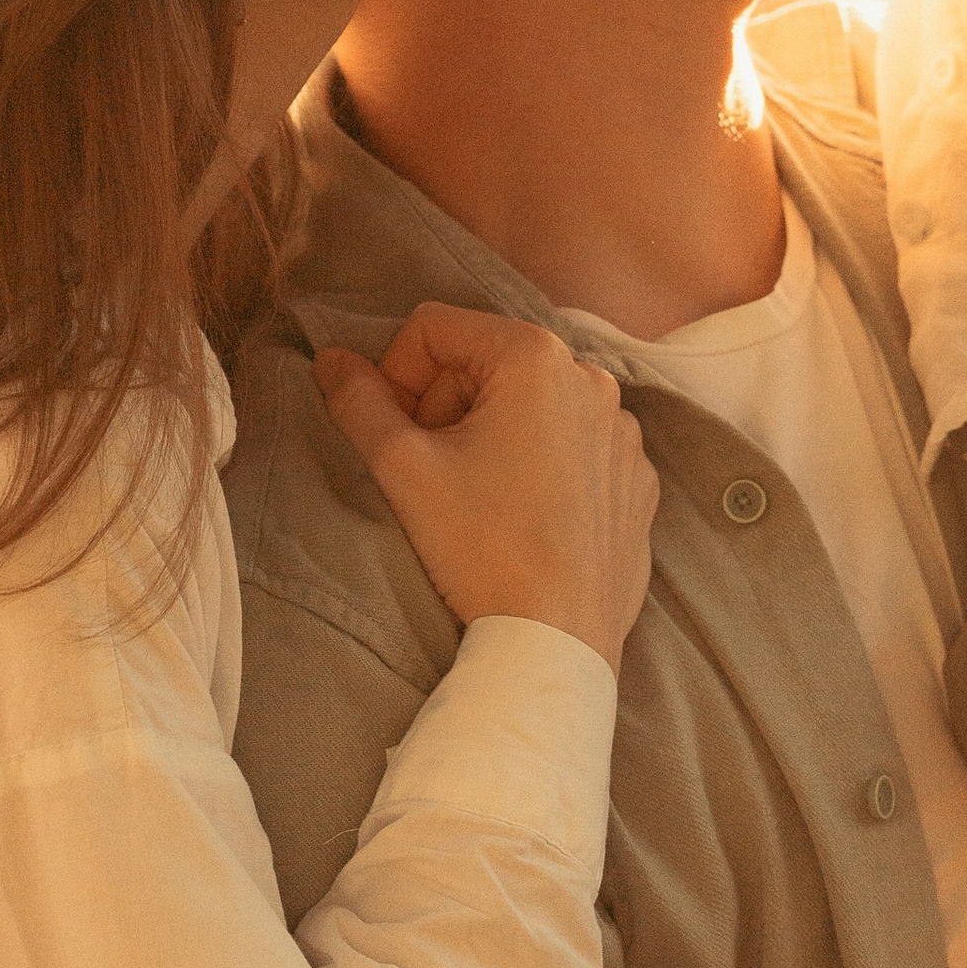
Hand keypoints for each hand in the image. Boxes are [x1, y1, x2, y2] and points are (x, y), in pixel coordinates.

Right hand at [314, 303, 658, 671]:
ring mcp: (622, 429)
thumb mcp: (404, 468)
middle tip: (429, 469)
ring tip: (475, 497)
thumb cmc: (483, 548)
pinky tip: (522, 516)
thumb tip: (331, 361)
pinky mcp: (635, 476)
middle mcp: (591, 378)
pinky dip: (540, 464)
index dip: (395, 374)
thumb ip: (358, 402)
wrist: (559, 640)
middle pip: (484, 363)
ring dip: (489, 433)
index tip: (390, 431)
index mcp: (536, 358)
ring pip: (530, 403)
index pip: (436, 328)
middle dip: (442, 405)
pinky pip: (573, 444)